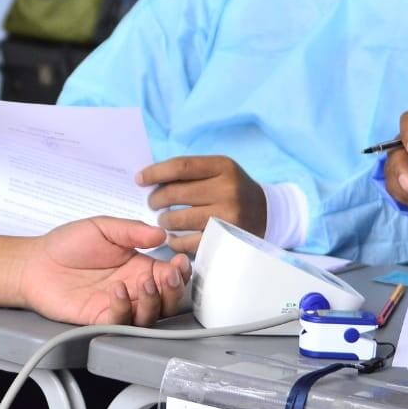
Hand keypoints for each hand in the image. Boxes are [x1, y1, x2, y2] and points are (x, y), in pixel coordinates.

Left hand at [17, 217, 191, 325]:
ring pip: (149, 316)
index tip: (181, 261)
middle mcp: (132, 289)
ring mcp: (117, 305)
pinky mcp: (99, 318)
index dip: (181, 272)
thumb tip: (161, 234)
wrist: (34, 262)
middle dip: (174, 290)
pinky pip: (120, 322)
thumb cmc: (67, 244)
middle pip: (167, 301)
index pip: (170, 275)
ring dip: (153, 301)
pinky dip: (124, 309)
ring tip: (144, 281)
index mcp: (138, 267)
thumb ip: (132, 231)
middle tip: (168, 275)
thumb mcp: (103, 228)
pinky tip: (117, 290)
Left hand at [137, 155, 266, 255]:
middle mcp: (228, 189)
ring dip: (163, 221)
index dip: (155, 173)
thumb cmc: (232, 189)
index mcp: (223, 167)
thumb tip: (148, 178)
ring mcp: (228, 216)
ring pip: (177, 219)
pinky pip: (187, 242)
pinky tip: (173, 237)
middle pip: (175, 193)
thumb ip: (190, 172)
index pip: (180, 166)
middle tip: (152, 203)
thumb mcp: (219, 171)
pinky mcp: (225, 239)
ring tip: (164, 220)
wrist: (268, 214)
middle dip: (155, 199)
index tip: (139, 179)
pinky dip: (174, 240)